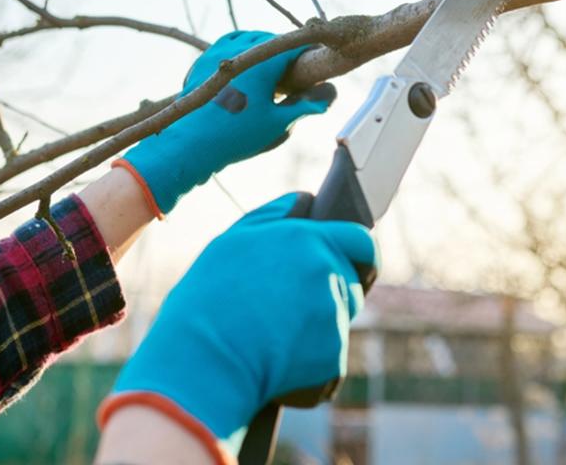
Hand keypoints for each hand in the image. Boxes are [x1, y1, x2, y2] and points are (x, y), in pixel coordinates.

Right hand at [98, 193, 376, 452]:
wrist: (204, 363)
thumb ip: (275, 216)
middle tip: (289, 307)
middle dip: (330, 293)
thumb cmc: (209, 299)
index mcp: (309, 240)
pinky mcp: (334, 358)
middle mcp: (329, 274)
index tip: (358, 262)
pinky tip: (274, 362)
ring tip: (274, 335)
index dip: (361, 253)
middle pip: (351, 283)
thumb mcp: (233, 241)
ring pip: (338, 321)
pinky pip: (328, 358)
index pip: (361, 240)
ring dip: (318, 326)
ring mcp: (335, 317)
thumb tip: (305, 202)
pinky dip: (309, 362)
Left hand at [114, 31, 334, 216]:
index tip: (319, 58)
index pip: (294, 46)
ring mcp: (217, 53)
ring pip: (247, 38)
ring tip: (272, 60)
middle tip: (298, 62)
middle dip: (285, 48)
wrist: (190, 144)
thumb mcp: (277, 123)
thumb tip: (329, 96)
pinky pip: (226, 45)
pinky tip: (245, 63)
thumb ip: (304, 106)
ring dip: (262, 45)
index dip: (309, 51)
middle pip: (270, 39)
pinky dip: (240, 49)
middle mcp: (240, 50)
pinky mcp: (202, 62)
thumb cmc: (237, 135)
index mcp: (262, 62)